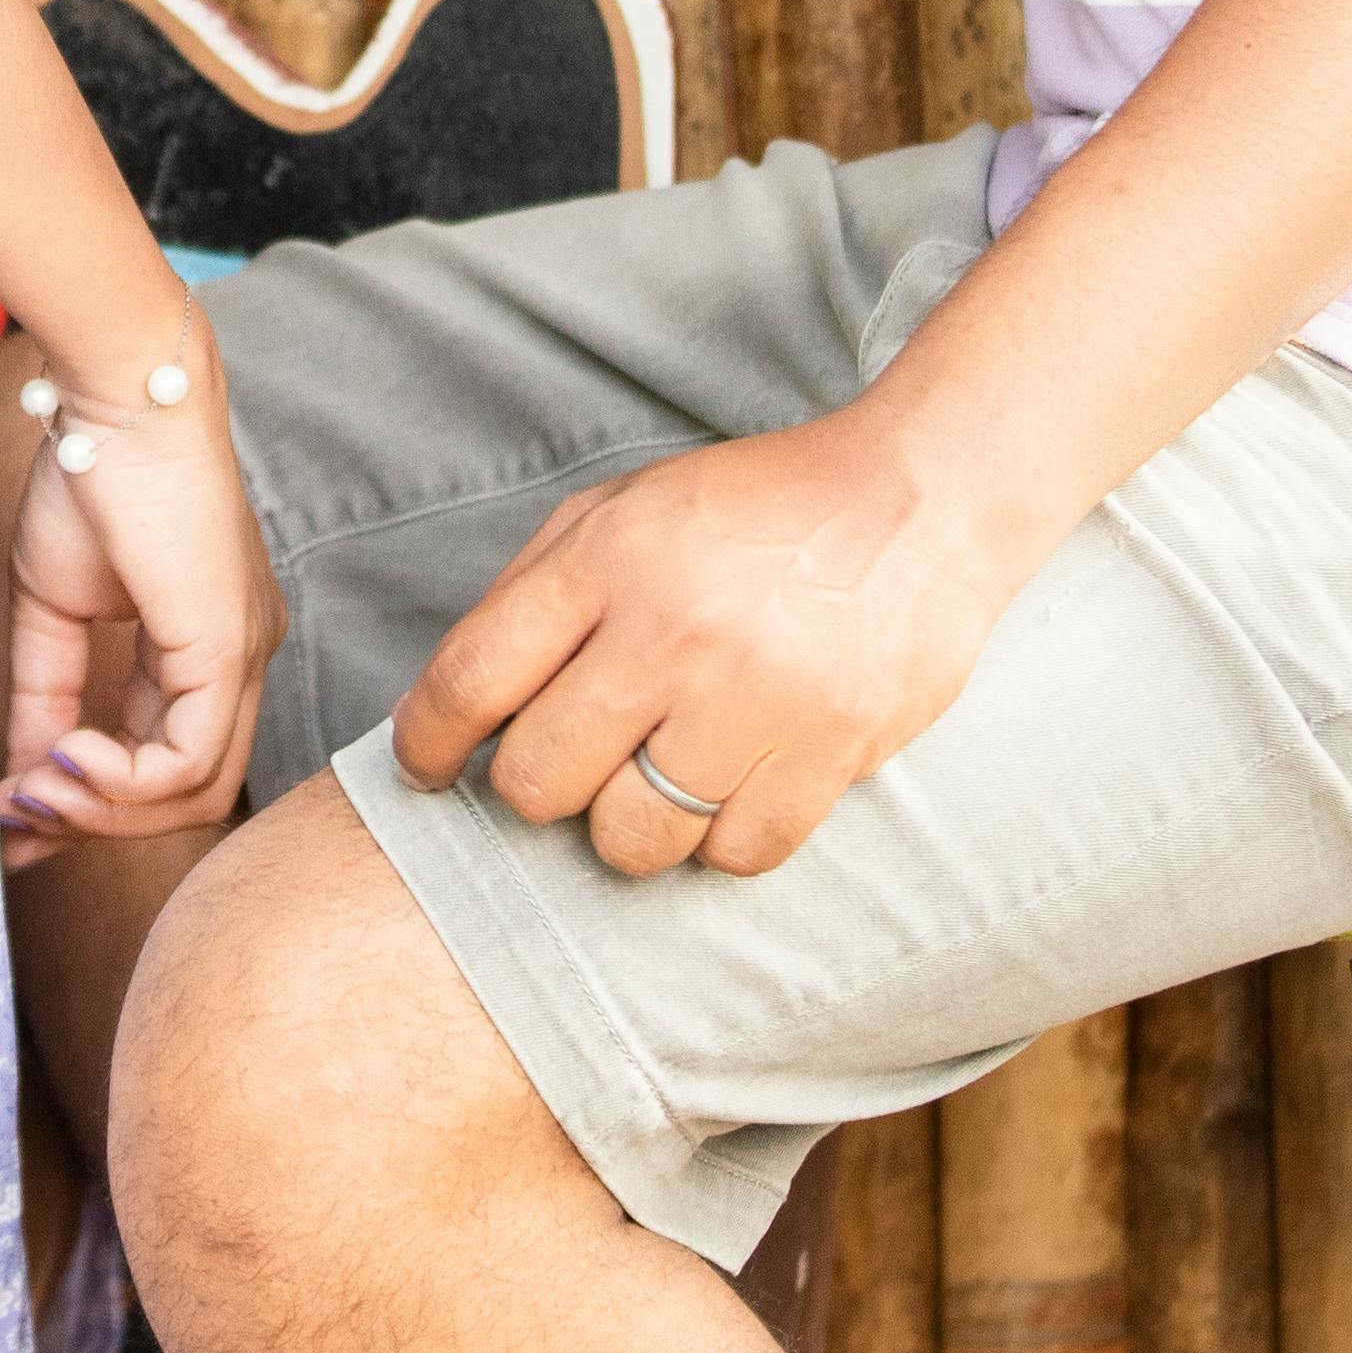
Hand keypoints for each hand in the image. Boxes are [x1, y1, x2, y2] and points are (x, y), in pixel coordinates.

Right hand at [0, 348, 283, 848]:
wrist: (115, 397)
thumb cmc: (88, 475)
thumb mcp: (53, 608)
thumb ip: (46, 695)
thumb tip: (19, 782)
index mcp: (206, 644)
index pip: (165, 761)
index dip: (89, 804)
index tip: (15, 821)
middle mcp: (241, 658)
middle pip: (184, 794)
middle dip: (92, 821)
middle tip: (16, 814)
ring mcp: (244, 656)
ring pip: (192, 793)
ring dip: (100, 809)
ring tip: (33, 785)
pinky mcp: (227, 650)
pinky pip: (188, 763)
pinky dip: (121, 780)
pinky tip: (66, 754)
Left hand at [385, 408, 1004, 878]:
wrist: (924, 496)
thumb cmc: (756, 509)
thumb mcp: (624, 507)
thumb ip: (536, 592)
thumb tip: (458, 704)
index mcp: (606, 560)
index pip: (470, 682)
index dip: (427, 745)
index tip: (428, 770)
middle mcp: (670, 632)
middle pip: (539, 782)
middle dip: (539, 787)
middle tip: (576, 761)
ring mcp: (753, 700)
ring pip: (632, 840)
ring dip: (630, 825)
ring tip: (661, 776)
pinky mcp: (829, 753)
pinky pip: (733, 856)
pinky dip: (722, 840)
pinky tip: (733, 786)